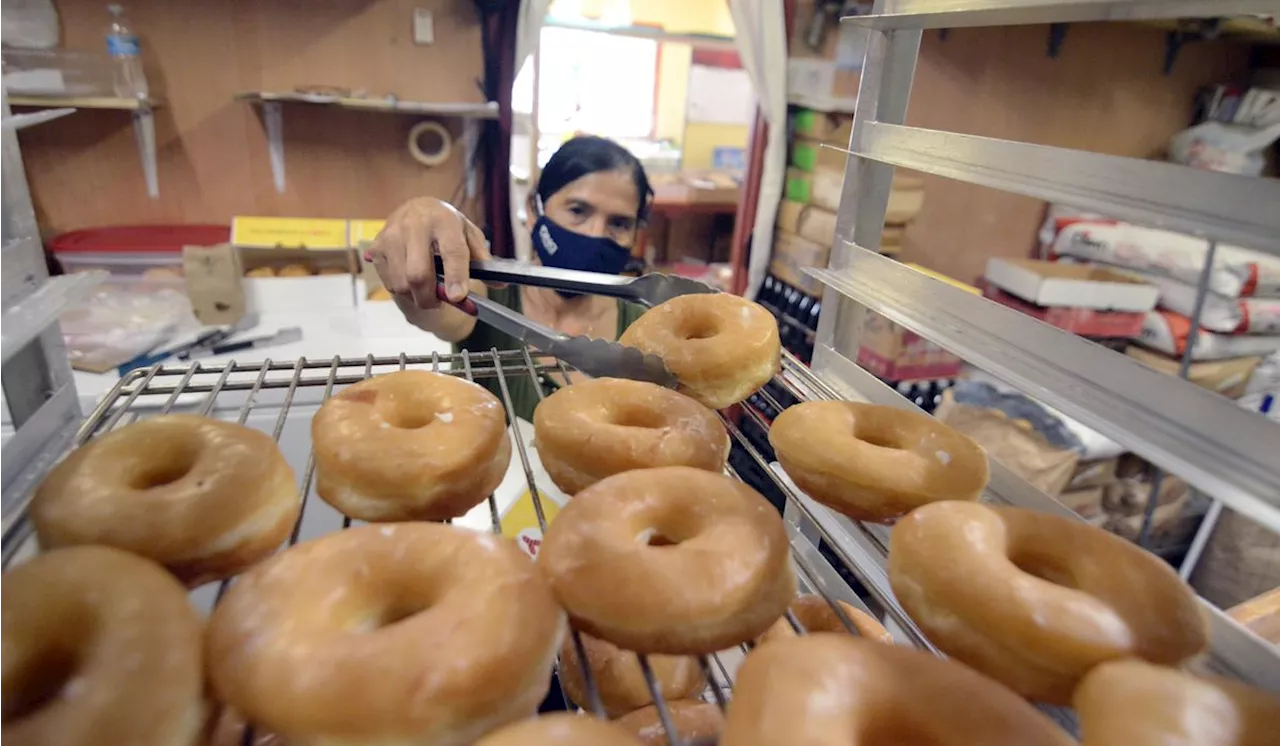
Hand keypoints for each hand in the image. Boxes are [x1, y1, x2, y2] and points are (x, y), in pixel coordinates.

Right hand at [366, 197, 490, 308]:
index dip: (456, 276)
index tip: (458, 297)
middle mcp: (415, 225)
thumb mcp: (468, 233)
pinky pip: (390, 282)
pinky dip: (403, 290)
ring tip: (426, 291)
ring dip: (416, 297)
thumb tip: (499, 284)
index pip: (452, 251)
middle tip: (439, 304)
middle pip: (418, 274)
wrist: (416, 208)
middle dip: (429, 297)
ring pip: (402, 283)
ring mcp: (392, 235)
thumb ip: (482, 258)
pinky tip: (411, 280)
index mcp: (444, 220)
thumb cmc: (446, 225)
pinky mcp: (377, 247)